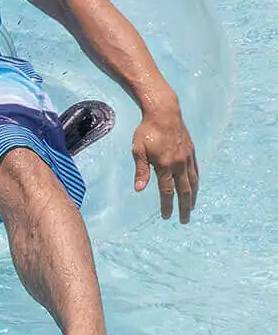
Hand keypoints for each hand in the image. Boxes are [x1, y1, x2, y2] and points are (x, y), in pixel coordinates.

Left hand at [130, 102, 198, 221]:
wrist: (165, 113)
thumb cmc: (147, 131)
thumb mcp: (138, 150)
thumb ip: (141, 170)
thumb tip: (139, 189)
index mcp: (165, 165)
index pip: (166, 191)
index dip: (167, 205)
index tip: (166, 216)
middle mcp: (180, 164)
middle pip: (184, 191)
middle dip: (183, 207)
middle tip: (183, 220)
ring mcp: (188, 158)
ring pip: (193, 182)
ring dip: (192, 198)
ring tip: (191, 209)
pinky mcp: (192, 152)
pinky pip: (196, 172)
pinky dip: (196, 183)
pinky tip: (194, 189)